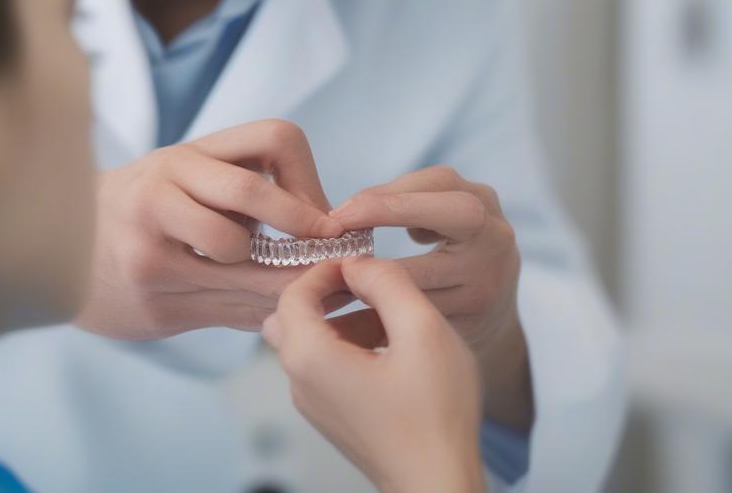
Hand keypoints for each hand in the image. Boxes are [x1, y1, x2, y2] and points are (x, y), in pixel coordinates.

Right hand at [75, 120, 343, 339]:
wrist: (62, 254)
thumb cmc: (145, 212)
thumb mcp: (187, 181)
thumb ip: (244, 193)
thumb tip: (329, 232)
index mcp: (187, 153)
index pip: (273, 138)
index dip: (309, 180)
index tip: (325, 219)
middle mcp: (163, 185)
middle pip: (253, 192)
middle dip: (303, 229)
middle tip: (328, 254)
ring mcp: (149, 242)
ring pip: (242, 258)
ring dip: (277, 278)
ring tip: (284, 285)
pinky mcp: (149, 296)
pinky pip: (227, 308)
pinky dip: (258, 310)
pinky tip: (262, 308)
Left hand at [263, 257, 484, 492]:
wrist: (440, 487)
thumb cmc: (435, 415)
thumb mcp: (421, 329)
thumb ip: (386, 282)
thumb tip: (358, 263)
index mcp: (310, 357)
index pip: (293, 292)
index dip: (324, 268)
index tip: (360, 260)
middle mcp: (300, 382)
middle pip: (292, 316)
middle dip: (324, 290)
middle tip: (364, 279)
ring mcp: (314, 403)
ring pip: (308, 340)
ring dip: (338, 316)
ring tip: (386, 311)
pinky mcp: (333, 416)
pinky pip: (324, 365)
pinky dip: (346, 342)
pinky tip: (389, 345)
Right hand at [330, 166, 531, 429]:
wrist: (491, 316)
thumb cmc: (442, 328)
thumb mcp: (416, 332)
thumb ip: (374, 312)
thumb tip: (310, 302)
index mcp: (484, 292)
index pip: (429, 275)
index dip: (379, 269)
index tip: (339, 267)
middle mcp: (498, 251)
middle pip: (458, 214)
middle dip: (392, 208)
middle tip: (340, 218)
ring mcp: (497, 217)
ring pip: (443, 185)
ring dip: (388, 193)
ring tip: (350, 210)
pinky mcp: (484, 196)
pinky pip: (439, 179)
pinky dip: (403, 186)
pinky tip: (378, 203)